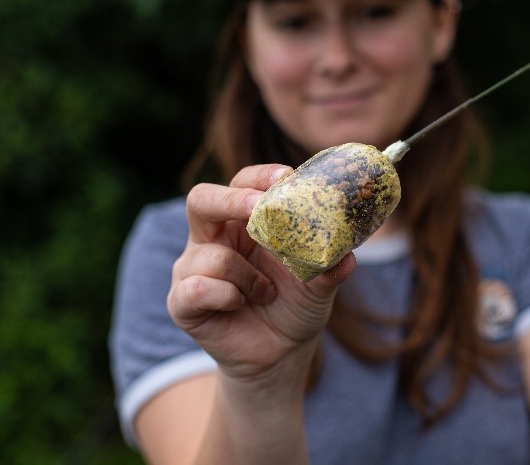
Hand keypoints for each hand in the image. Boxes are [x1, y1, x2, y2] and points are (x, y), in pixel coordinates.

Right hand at [167, 164, 356, 380]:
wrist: (280, 354)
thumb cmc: (295, 306)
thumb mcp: (319, 285)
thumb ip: (330, 267)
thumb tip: (347, 257)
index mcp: (243, 221)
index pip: (242, 183)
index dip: (259, 177)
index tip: (285, 177)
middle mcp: (213, 237)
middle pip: (201, 199)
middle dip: (230, 200)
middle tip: (257, 207)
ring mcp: (192, 267)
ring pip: (212, 255)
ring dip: (248, 276)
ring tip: (267, 292)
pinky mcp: (181, 301)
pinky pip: (197, 288)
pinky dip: (227, 296)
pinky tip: (241, 304)